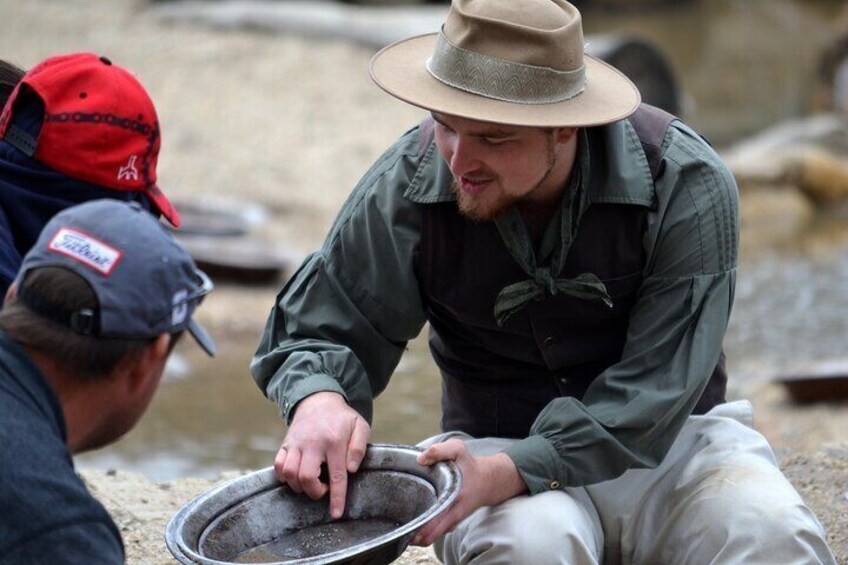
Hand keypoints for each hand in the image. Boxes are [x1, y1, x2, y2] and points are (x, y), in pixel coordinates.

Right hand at [274, 392, 369, 518]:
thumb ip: (359, 448)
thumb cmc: (341, 418)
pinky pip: (278, 465)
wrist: (318, 399)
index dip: (336, 497)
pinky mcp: (286, 444)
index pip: (336, 475)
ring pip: (289, 474)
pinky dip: (284, 476)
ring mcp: (296, 443)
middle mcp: (313, 443)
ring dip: (299, 486)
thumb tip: (352, 469)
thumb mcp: (360, 426)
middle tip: (324, 488)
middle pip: (306, 477)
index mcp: (334, 441)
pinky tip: (296, 476)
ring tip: (311, 482)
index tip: (336, 514)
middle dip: (315, 492)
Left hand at [410, 439, 526, 545]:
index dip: (422, 527)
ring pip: (434, 535)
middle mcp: (455, 512)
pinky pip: (437, 531)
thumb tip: (420, 460)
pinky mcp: (452, 521)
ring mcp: (454, 519)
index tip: (409, 529)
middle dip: (417, 538)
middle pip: (433, 534)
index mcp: (455, 496)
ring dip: (420, 537)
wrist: (489, 480)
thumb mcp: (457, 450)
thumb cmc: (470, 465)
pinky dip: (426, 533)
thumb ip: (438, 451)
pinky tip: (414, 530)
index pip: (438, 519)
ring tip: (405, 534)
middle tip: (402, 536)